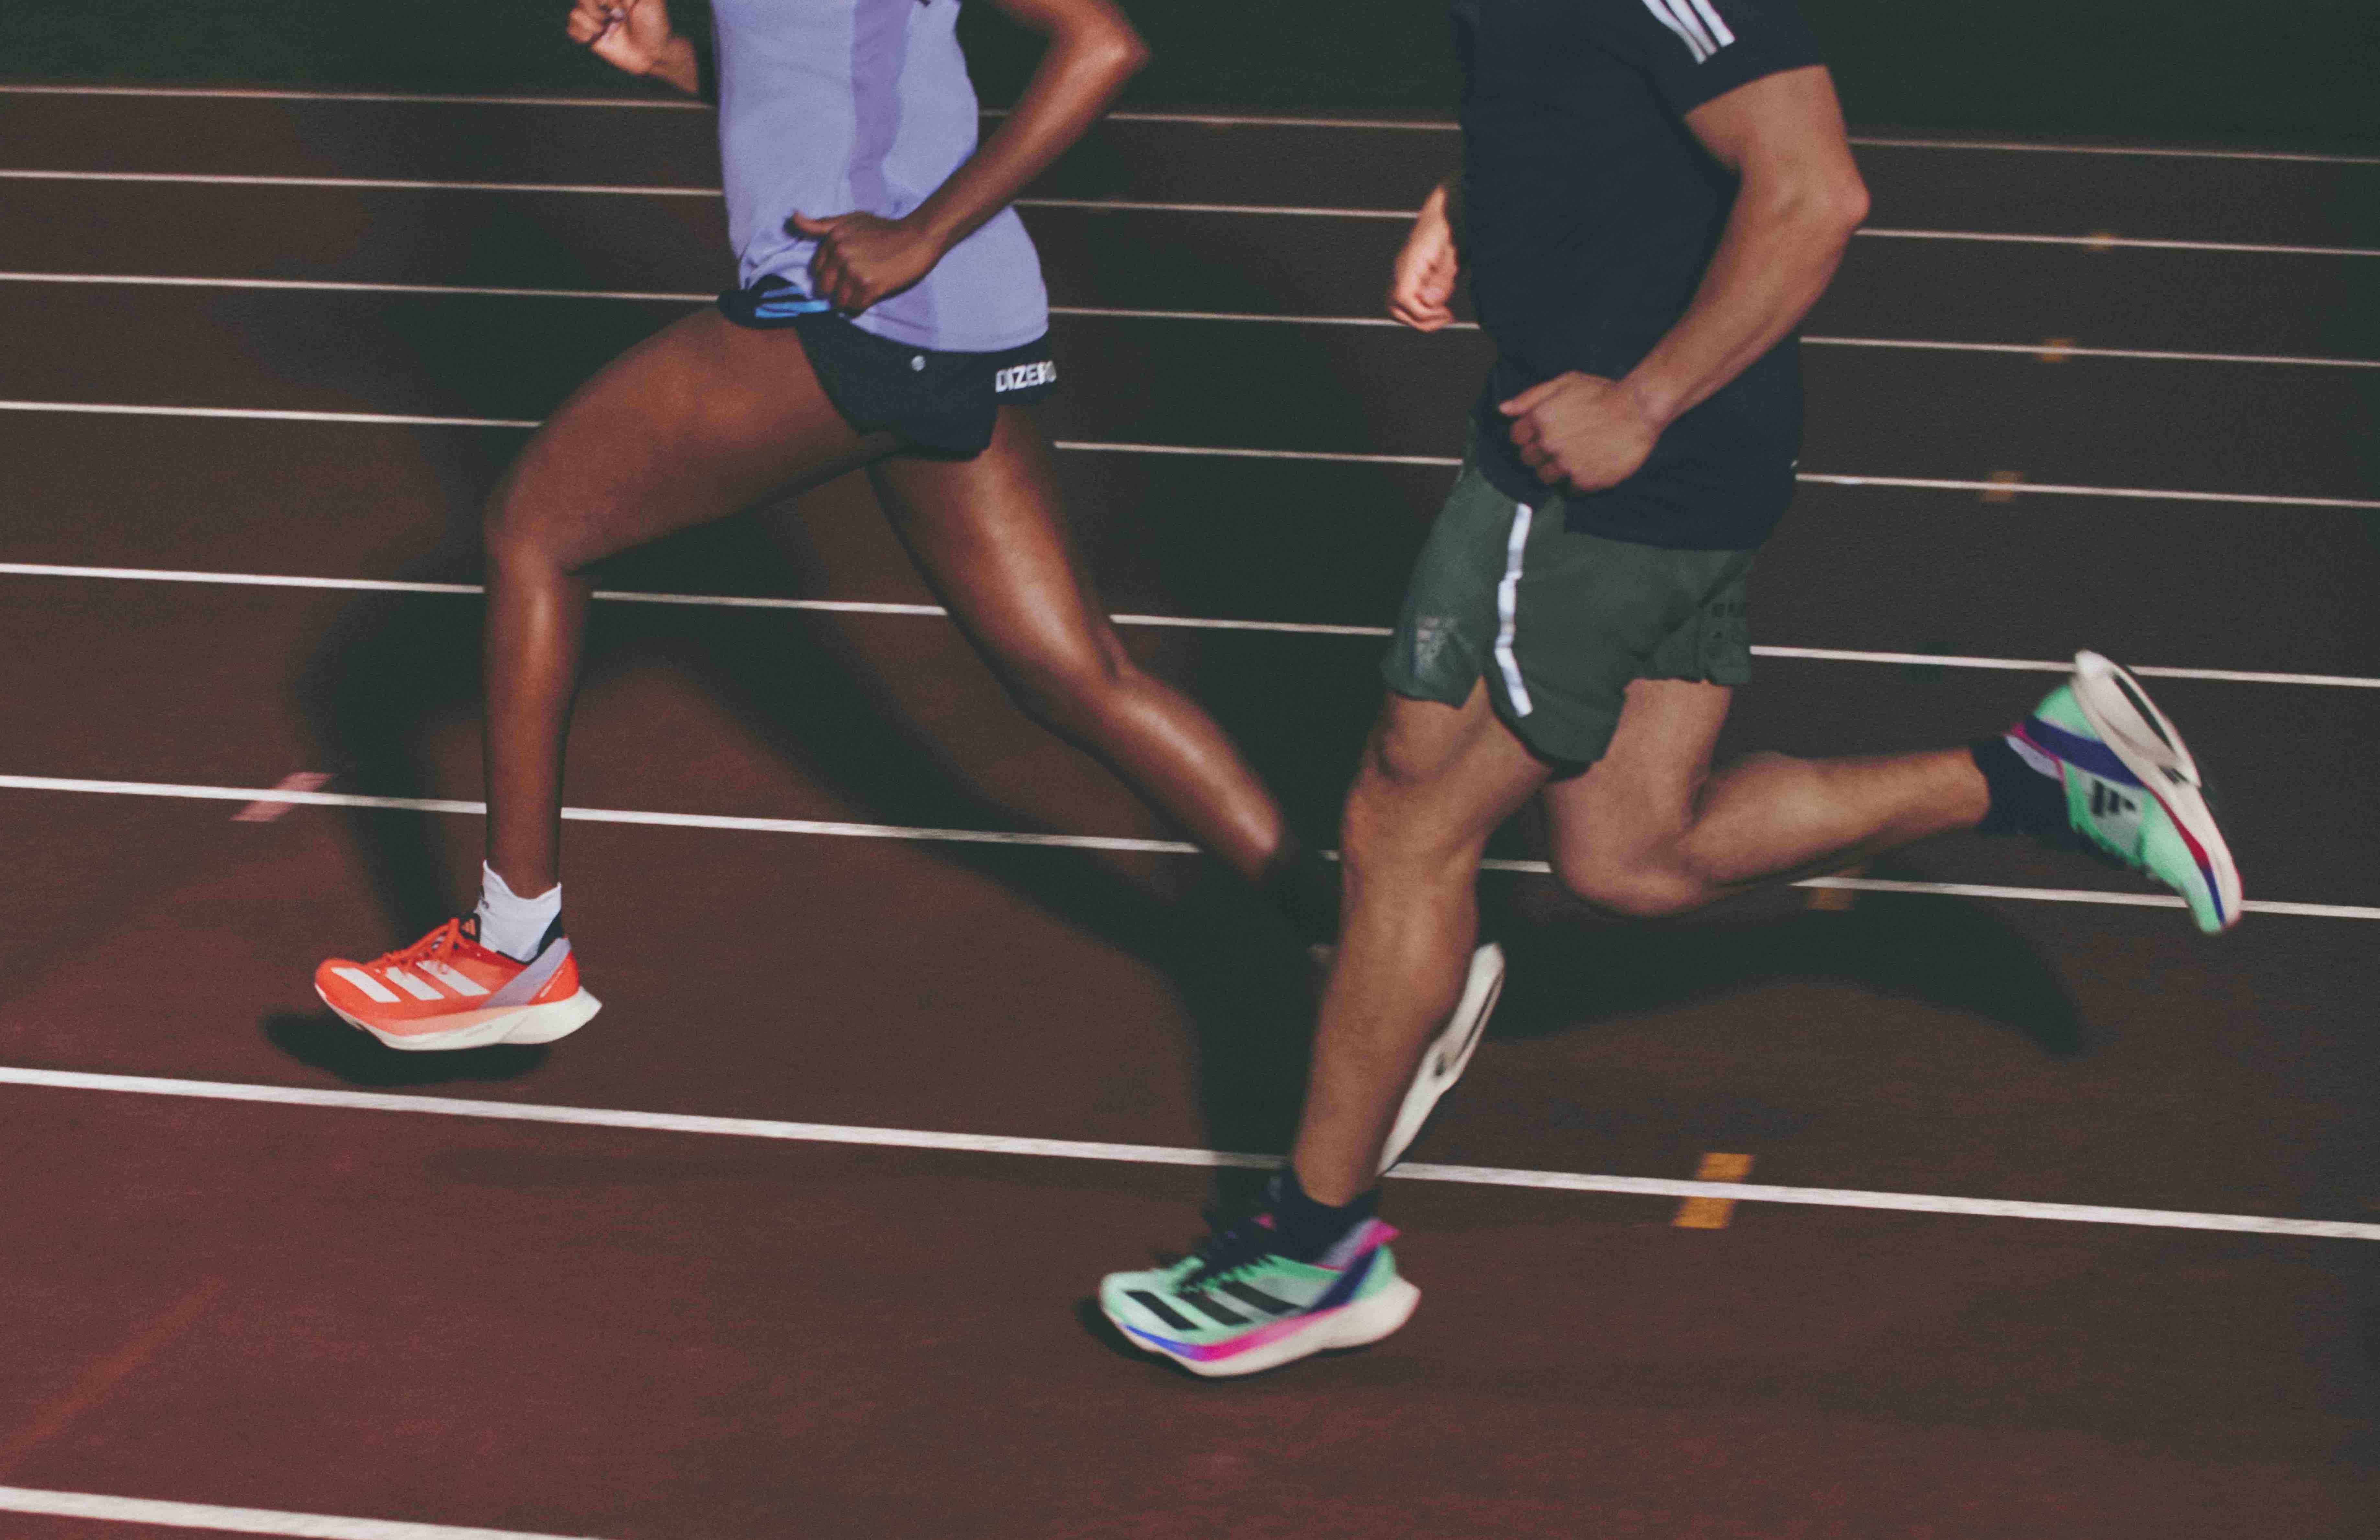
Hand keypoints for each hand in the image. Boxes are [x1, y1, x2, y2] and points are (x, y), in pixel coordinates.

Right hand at [566, 0, 672, 75]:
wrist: (653, 54)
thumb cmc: (655, 26)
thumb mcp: (651, 0)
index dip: (605, 0)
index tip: (622, 10)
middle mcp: (600, 3)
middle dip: (598, 11)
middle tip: (619, 19)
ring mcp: (593, 18)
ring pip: (574, 13)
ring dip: (595, 24)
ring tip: (610, 30)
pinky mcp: (588, 35)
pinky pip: (571, 29)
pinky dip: (584, 35)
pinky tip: (599, 38)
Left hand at [787, 211, 946, 313]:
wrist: (917, 238)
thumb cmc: (885, 229)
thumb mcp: (850, 220)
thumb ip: (821, 225)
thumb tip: (793, 217)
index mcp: (833, 238)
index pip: (817, 270)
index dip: (830, 274)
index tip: (845, 270)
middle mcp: (840, 254)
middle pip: (825, 289)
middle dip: (837, 290)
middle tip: (855, 283)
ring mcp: (854, 271)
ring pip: (839, 301)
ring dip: (851, 299)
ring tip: (866, 287)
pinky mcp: (869, 285)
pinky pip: (855, 307)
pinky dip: (863, 305)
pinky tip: (874, 292)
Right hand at [1386, 188, 1459, 331]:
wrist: (1451, 199)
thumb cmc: (1455, 218)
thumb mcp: (1457, 246)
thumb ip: (1443, 275)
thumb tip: (1429, 302)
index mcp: (1411, 262)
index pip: (1402, 300)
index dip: (1422, 314)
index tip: (1447, 312)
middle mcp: (1403, 268)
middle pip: (1394, 307)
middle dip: (1418, 320)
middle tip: (1444, 317)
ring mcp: (1406, 270)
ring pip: (1399, 305)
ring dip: (1420, 315)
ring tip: (1444, 313)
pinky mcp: (1414, 271)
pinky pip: (1410, 296)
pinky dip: (1423, 305)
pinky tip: (1443, 301)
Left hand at [1499, 372, 1664, 493]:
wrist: (1639, 408)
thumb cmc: (1603, 393)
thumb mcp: (1565, 382)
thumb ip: (1531, 396)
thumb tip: (1503, 409)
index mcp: (1540, 418)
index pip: (1515, 438)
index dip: (1527, 437)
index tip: (1541, 435)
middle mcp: (1549, 443)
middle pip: (1528, 460)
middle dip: (1540, 454)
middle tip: (1560, 445)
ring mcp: (1566, 464)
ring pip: (1545, 478)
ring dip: (1556, 471)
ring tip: (1574, 457)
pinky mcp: (1585, 480)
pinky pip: (1571, 491)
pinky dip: (1577, 483)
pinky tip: (1589, 467)